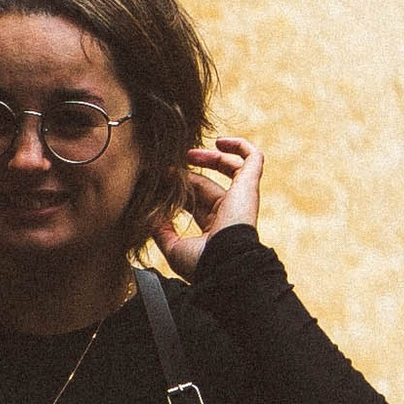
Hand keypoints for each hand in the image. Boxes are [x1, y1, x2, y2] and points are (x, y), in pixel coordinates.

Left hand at [148, 134, 262, 280]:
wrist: (225, 262)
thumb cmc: (202, 262)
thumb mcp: (174, 248)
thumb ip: (161, 231)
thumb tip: (150, 215)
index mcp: (215, 227)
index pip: (196, 202)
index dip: (179, 190)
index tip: (160, 182)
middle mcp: (230, 211)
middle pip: (206, 185)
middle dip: (187, 175)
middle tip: (166, 169)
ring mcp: (242, 198)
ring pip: (229, 169)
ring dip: (210, 158)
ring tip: (188, 153)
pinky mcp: (249, 185)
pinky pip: (253, 159)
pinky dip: (240, 146)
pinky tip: (220, 141)